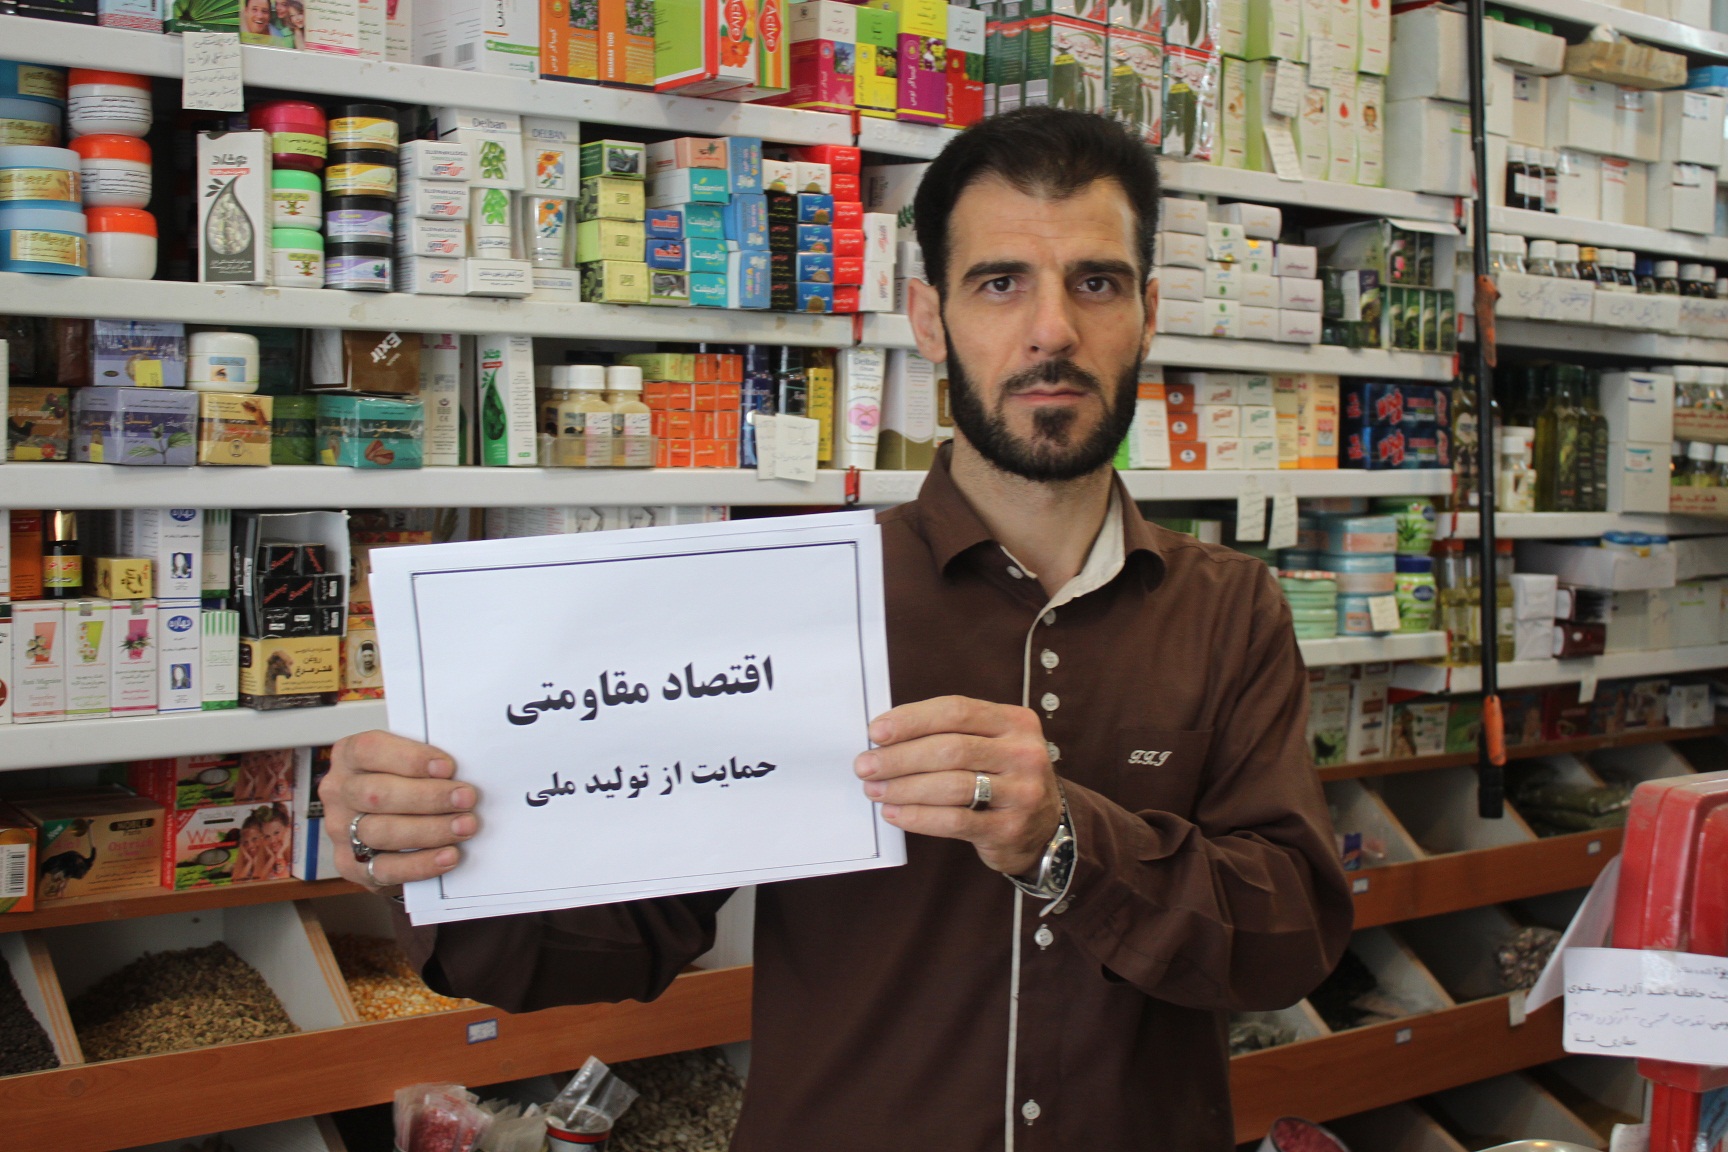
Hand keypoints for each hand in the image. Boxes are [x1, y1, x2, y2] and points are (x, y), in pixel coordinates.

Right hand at [321, 730, 478, 890]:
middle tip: (466, 799)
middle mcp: (339, 792)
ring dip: (430, 830)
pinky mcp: (351, 865)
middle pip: (376, 794)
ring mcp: (340, 830)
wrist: (392, 827)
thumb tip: (469, 767)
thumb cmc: (405, 782)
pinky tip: (449, 855)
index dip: (410, 758)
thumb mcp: (408, 762)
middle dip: (428, 797)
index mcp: (349, 756)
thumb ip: (426, 762)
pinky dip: (421, 863)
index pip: (370, 750)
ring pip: (381, 832)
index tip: (447, 767)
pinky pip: (385, 869)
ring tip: (464, 826)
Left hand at [854, 696, 1061, 876]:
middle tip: (865, 765)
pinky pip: (954, 821)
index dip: (912, 719)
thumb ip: (950, 734)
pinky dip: (918, 817)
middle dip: (899, 757)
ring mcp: (1022, 792)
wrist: (1044, 827)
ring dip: (904, 788)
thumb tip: (884, 737)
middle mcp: (1024, 753)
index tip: (876, 731)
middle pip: (950, 749)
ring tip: (874, 790)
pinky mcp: (1010, 828)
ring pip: (950, 785)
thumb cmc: (1001, 777)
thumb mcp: (991, 744)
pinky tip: (894, 814)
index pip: (956, 711)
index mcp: (1015, 721)